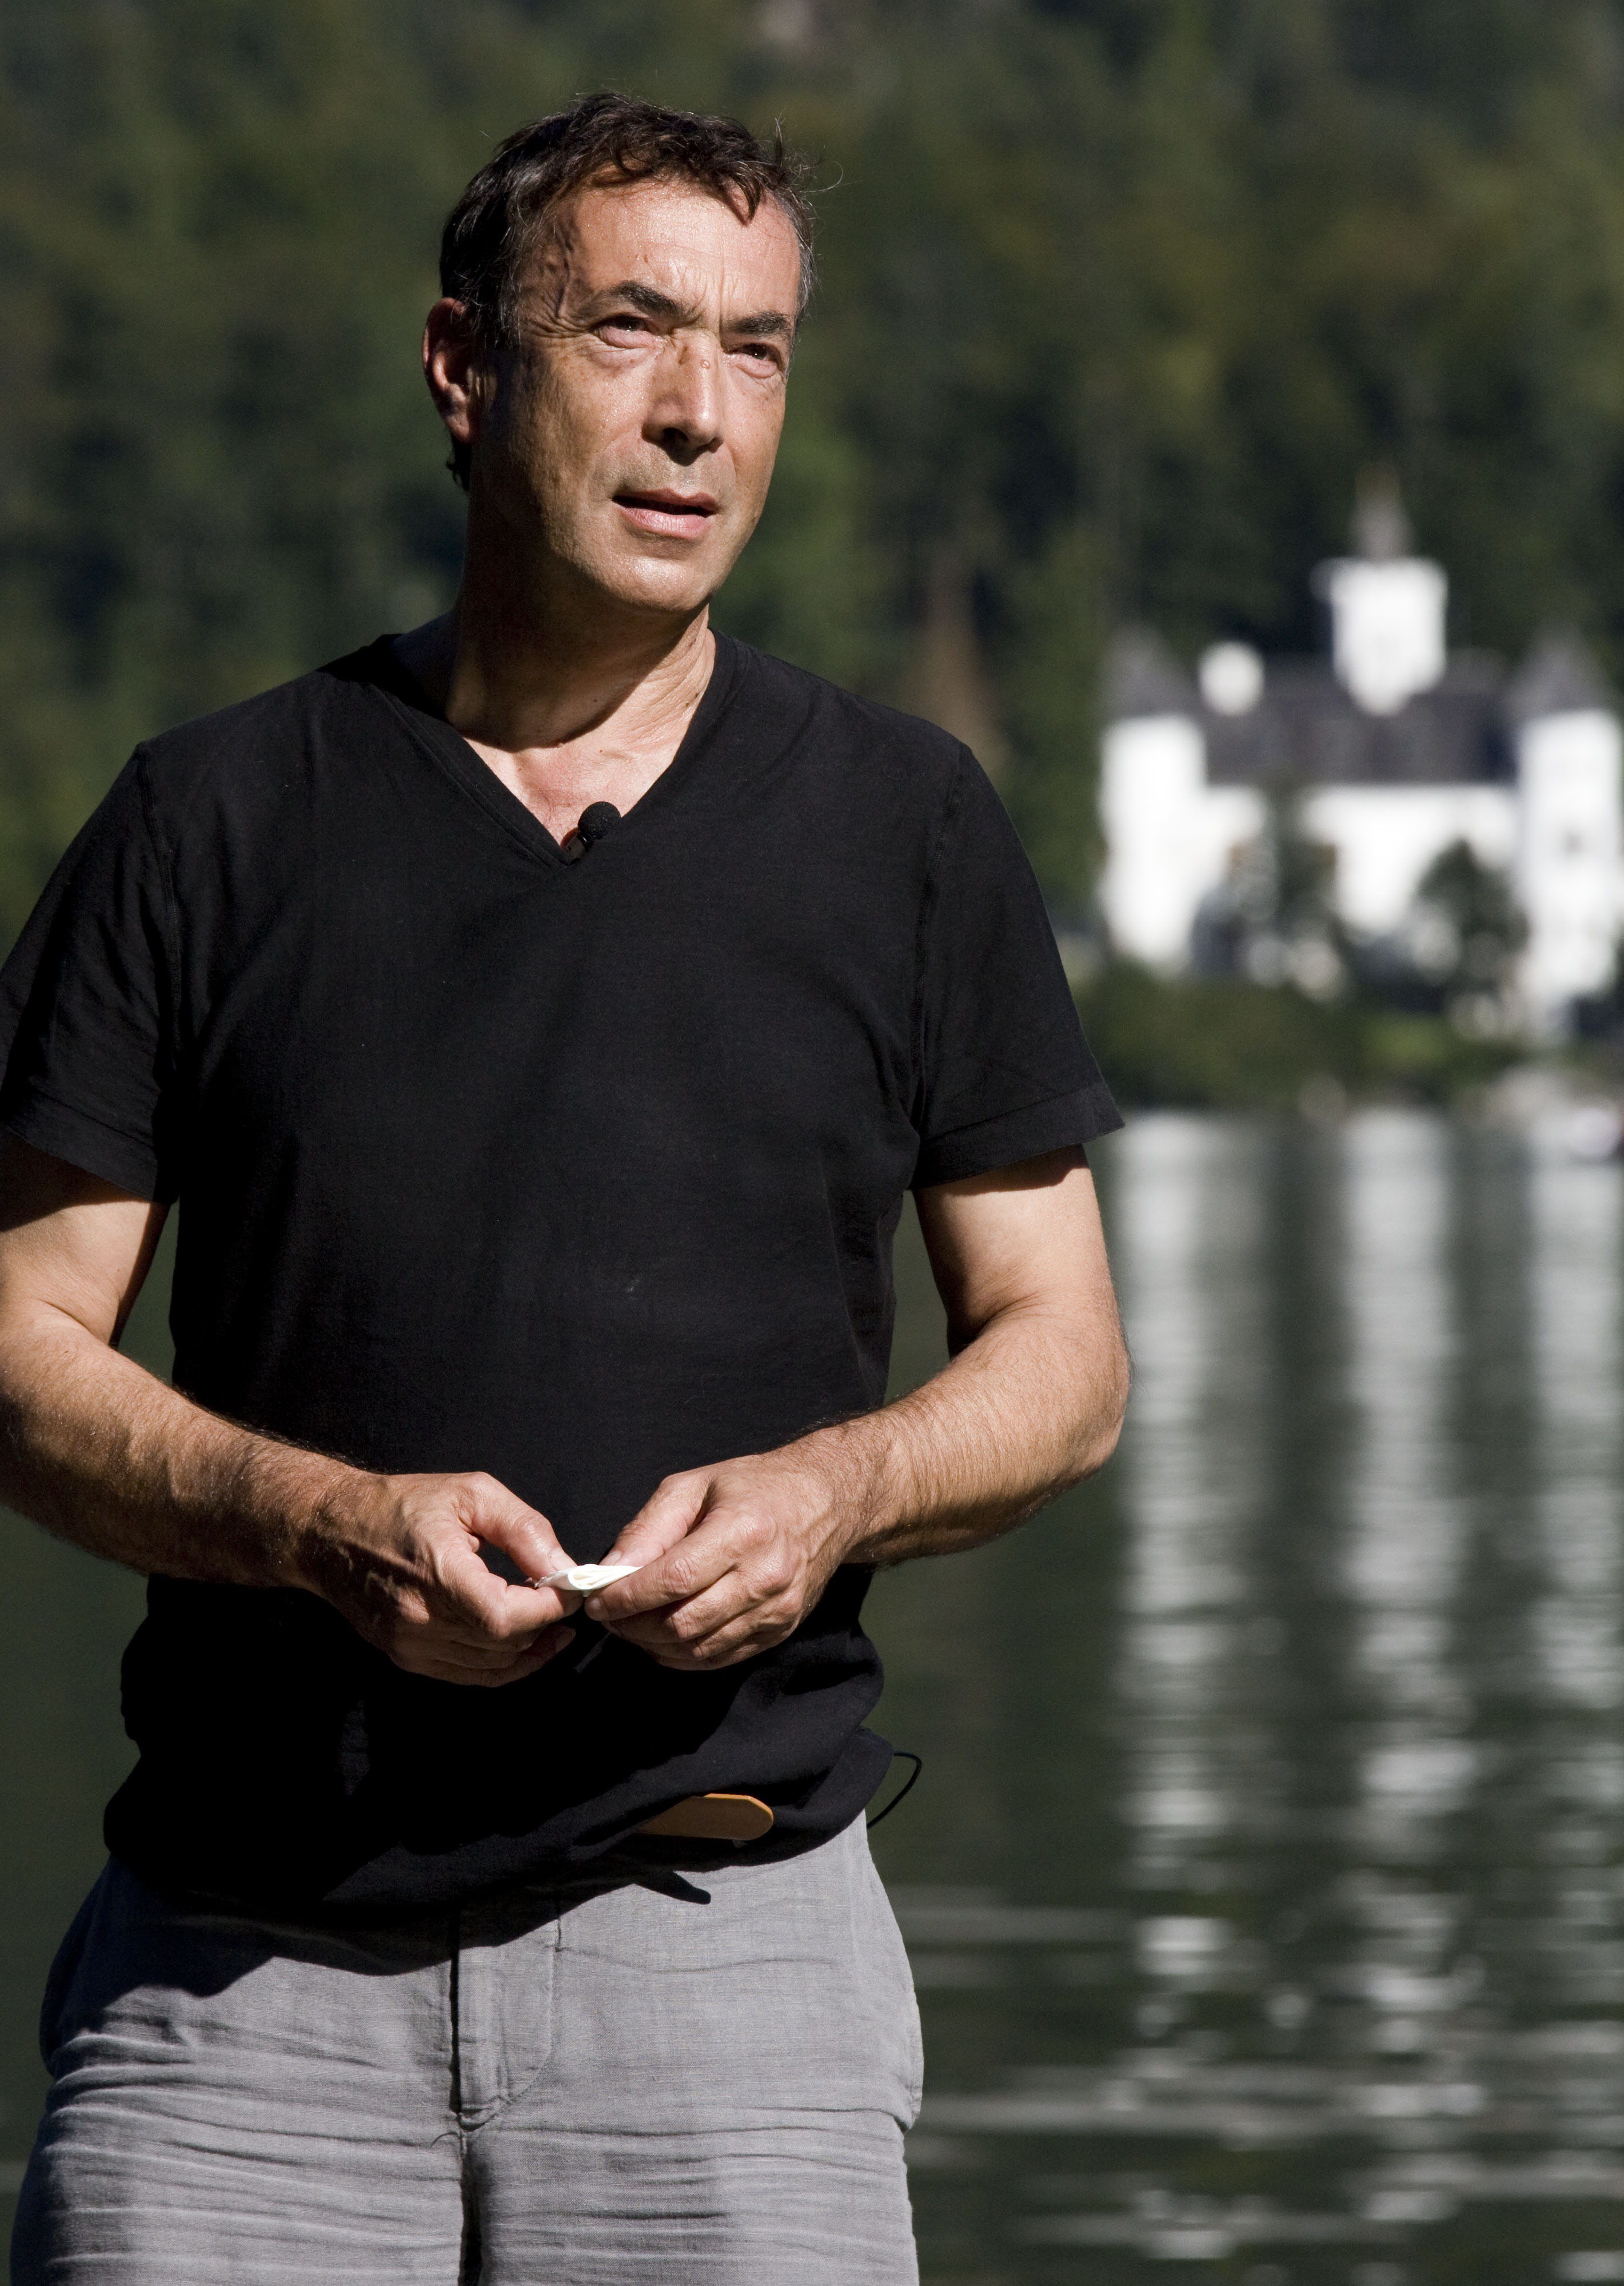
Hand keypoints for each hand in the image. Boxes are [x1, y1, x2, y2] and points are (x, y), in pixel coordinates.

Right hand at [295, 1469, 578, 1686]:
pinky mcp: (405, 1656)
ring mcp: (409, 1644)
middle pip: (503, 1645)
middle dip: (545, 1625)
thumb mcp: (472, 1494)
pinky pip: (466, 1675)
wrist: (332, 1531)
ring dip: (529, 1649)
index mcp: (437, 1573)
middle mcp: (419, 1619)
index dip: (550, 1609)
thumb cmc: (401, 1504)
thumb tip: (565, 1568)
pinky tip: (522, 1643)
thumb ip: (524, 1530)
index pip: (507, 1617)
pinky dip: (500, 1664)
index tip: (572, 1590)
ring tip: (553, 1624)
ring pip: (489, 1667)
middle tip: (565, 1600)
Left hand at [583, 1443, 870, 1671]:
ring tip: (632, 1626)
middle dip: (634, 1626)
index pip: (675, 1579)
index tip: (597, 1601)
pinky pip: (721, 1658)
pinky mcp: (780, 1630)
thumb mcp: (693, 1486)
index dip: (628, 1597)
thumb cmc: (754, 1487)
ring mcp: (777, 1608)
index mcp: (743, 1530)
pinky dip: (683, 1656)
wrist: (826, 1502)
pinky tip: (662, 1640)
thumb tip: (609, 1571)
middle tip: (609, 1616)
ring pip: (700, 1648)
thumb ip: (648, 1528)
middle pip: (685, 1622)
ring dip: (653, 1645)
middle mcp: (765, 1575)